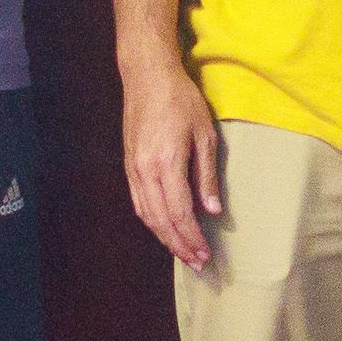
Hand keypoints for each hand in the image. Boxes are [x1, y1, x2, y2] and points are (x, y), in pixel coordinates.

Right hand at [122, 62, 225, 268]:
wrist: (147, 76)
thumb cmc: (180, 100)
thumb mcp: (205, 135)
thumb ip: (207, 175)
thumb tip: (212, 210)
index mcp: (167, 163)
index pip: (180, 213)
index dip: (193, 238)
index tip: (206, 254)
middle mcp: (145, 171)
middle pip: (162, 220)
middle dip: (180, 246)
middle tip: (197, 264)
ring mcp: (133, 169)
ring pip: (147, 215)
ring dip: (165, 238)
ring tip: (183, 253)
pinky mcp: (129, 165)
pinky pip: (139, 202)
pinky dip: (152, 221)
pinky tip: (163, 229)